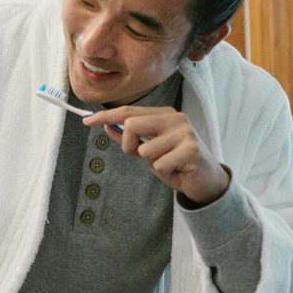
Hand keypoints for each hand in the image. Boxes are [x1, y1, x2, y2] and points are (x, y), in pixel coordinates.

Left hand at [84, 105, 229, 205]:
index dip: (106, 116)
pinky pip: (159, 164)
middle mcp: (175, 119)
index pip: (129, 112)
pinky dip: (164, 172)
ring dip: (151, 163)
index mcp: (164, 114)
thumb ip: (130, 138)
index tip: (86, 121)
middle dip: (128, 145)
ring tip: (168, 164)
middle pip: (132, 125)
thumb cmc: (176, 163)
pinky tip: (177, 171)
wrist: (205, 181)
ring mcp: (184, 133)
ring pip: (145, 149)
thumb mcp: (149, 150)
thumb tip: (106, 126)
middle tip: (141, 156)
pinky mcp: (191, 150)